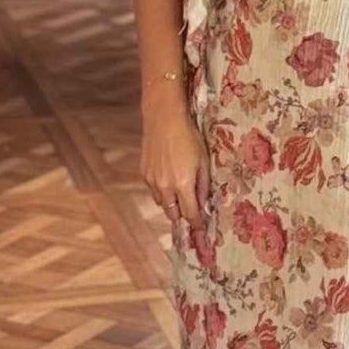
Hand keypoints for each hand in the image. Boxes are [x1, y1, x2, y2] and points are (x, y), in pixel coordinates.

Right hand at [140, 97, 211, 228]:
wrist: (164, 119)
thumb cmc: (189, 137)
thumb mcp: (203, 161)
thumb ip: (203, 186)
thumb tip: (204, 204)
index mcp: (183, 184)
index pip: (190, 214)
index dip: (197, 223)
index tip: (202, 228)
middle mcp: (165, 186)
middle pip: (173, 214)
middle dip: (183, 215)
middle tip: (192, 211)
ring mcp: (152, 181)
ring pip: (162, 204)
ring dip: (172, 204)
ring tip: (180, 193)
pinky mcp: (144, 174)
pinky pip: (154, 191)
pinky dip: (162, 192)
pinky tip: (169, 180)